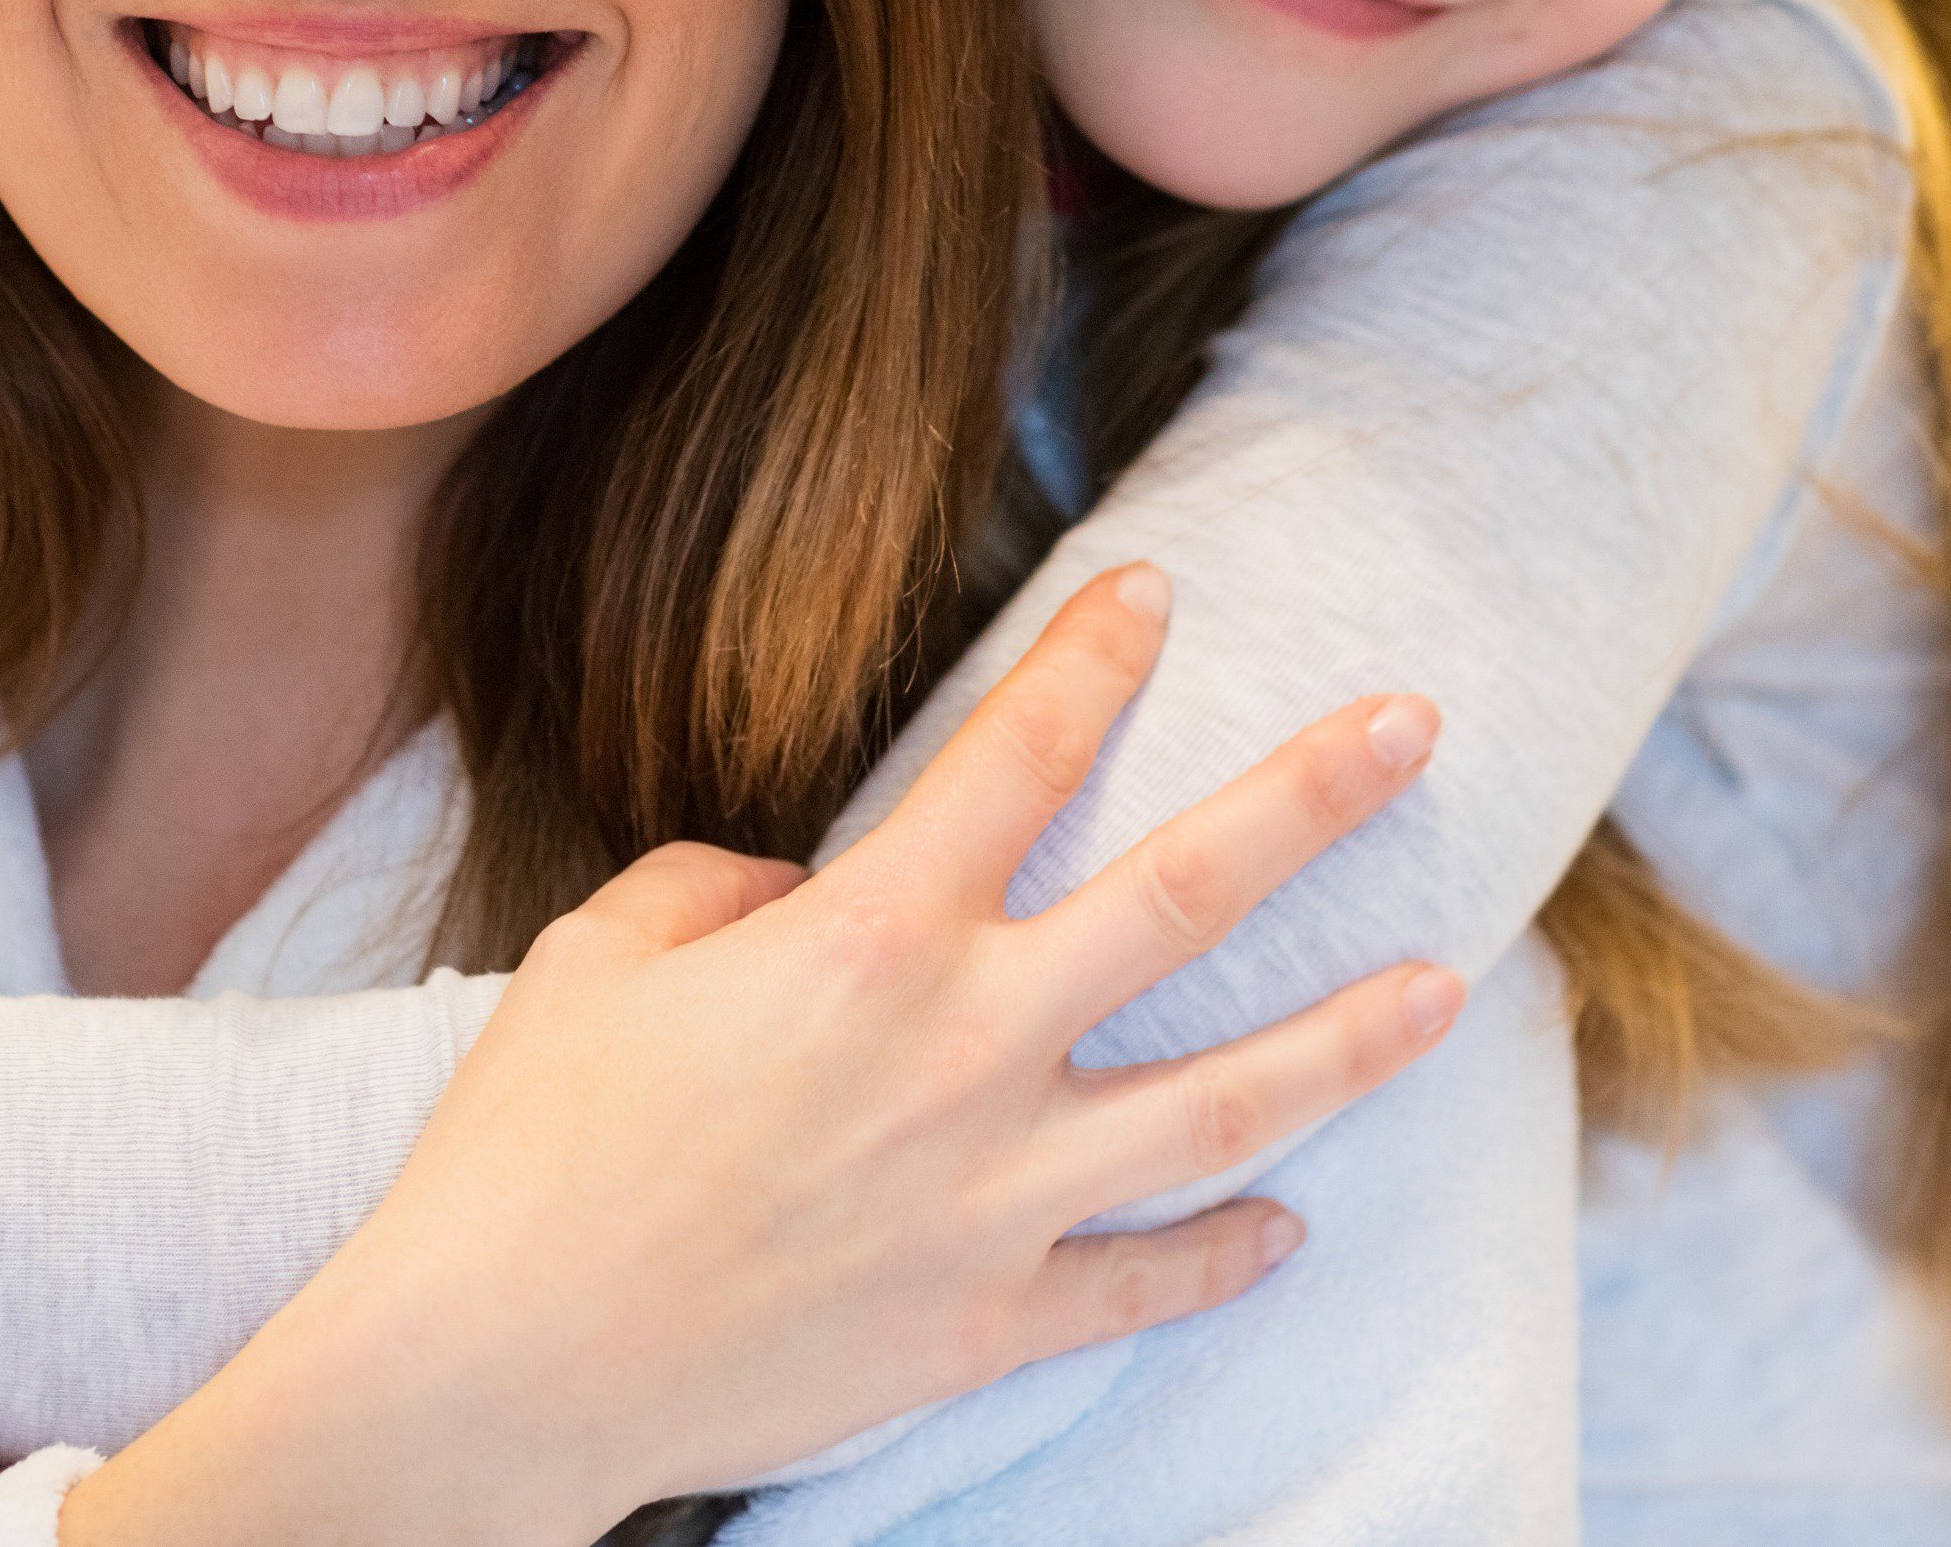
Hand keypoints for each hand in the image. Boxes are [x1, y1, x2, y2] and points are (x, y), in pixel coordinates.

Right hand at [76, 563, 1461, 1546]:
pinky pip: (1144, 1280)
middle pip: (1188, 896)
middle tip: (1413, 725)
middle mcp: (967, 1049)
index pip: (1015, 754)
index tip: (1157, 587)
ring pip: (1226, 1102)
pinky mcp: (987, 1317)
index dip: (1094, 656)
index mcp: (868, 937)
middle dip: (1313, 796)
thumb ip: (717, 887)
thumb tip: (798, 889)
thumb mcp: (600, 957)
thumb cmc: (529, 1145)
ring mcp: (997, 1193)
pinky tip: (1288, 1229)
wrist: (506, 1363)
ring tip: (1444, 988)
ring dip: (1349, 1040)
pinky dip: (1225, 1254)